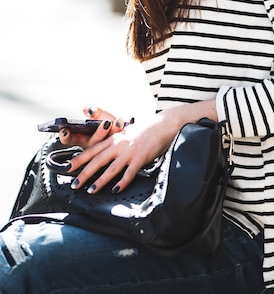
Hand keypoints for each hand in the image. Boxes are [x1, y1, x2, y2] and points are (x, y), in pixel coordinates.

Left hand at [66, 99, 217, 194]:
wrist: (163, 125)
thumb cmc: (146, 130)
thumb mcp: (126, 133)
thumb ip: (115, 143)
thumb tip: (105, 154)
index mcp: (114, 139)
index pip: (92, 150)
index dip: (79, 159)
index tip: (67, 167)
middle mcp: (119, 144)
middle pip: (98, 160)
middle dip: (84, 173)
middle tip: (74, 184)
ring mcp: (130, 151)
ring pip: (111, 168)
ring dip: (100, 180)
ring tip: (90, 190)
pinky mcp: (141, 157)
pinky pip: (130, 172)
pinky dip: (122, 182)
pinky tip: (116, 190)